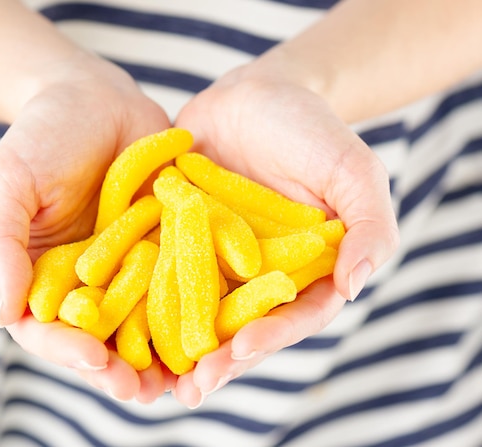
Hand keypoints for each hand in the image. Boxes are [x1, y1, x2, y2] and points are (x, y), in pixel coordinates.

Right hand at [0, 52, 173, 402]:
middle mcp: (90, 283)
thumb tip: (5, 316)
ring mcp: (133, 268)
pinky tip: (216, 328)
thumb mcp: (8, 183)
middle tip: (144, 391)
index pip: (50, 331)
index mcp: (45, 277)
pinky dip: (197, 308)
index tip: (96, 363)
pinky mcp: (170, 247)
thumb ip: (2, 246)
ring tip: (185, 379)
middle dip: (121, 370)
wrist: (95, 96)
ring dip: (163, 355)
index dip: (69, 352)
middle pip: (101, 341)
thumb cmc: (41, 136)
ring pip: (146, 324)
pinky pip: (184, 283)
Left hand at [171, 63, 398, 406]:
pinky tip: (119, 317)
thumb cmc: (312, 130)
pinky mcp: (175, 237)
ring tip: (153, 375)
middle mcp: (253, 275)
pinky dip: (141, 295)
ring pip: (193, 309)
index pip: (290, 316)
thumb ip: (369, 227)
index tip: (243, 350)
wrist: (255, 93)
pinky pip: (158, 269)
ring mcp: (211, 259)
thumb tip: (355, 286)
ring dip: (174, 343)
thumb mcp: (353, 171)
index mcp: (299, 271)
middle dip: (218, 358)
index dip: (270, 337)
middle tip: (192, 388)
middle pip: (238, 326)